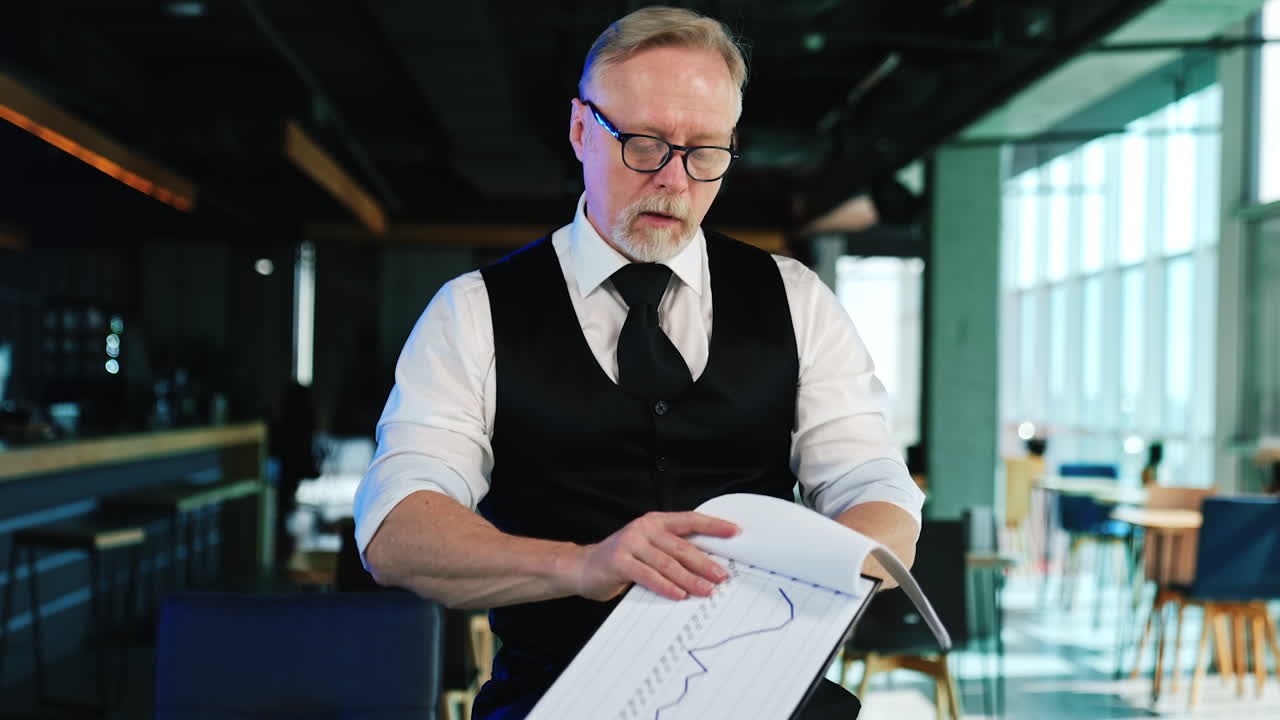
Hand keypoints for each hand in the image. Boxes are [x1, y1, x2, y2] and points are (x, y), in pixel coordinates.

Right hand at [569, 511, 738, 601]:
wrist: (581, 568)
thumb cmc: (621, 561)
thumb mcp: (647, 549)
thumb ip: (671, 552)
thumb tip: (708, 567)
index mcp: (655, 521)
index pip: (690, 520)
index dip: (713, 525)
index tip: (735, 531)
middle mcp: (644, 528)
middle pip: (682, 546)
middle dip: (705, 562)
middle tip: (722, 576)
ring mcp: (630, 542)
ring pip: (667, 563)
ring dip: (690, 578)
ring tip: (707, 590)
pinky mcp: (619, 561)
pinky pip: (648, 575)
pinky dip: (665, 586)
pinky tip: (679, 595)